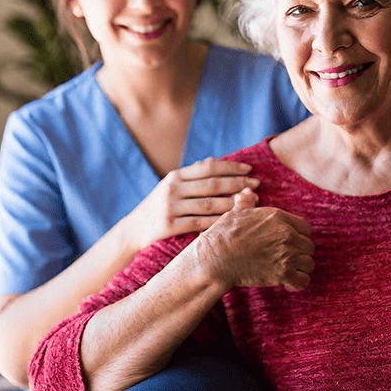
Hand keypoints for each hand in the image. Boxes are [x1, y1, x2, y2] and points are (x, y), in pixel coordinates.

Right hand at [125, 158, 260, 249]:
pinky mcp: (169, 226)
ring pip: (209, 204)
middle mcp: (172, 188)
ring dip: (232, 203)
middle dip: (237, 183)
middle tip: (256, 185)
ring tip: (250, 202)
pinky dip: (218, 221)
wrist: (133, 230)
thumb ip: (192, 174)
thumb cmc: (158, 206)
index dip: (231, 167)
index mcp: (175, 176)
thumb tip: (213, 160)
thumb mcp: (171, 186)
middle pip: (212, 184)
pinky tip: (233, 221)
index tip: (249, 169)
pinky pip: (200, 223)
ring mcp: (170, 207)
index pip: (208, 168)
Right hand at [195, 189, 314, 291]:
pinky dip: (298, 283)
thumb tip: (248, 193)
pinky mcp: (282, 273)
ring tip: (288, 272)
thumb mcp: (236, 213)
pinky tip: (288, 283)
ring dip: (300, 269)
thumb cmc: (223, 235)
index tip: (291, 244)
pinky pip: (304, 280)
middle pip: (309, 246)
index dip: (299, 237)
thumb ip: (246, 202)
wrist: (216, 259)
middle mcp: (286, 234)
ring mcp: (286, 254)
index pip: (305, 228)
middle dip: (300, 254)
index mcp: (278, 217)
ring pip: (309, 264)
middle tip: (288, 260)